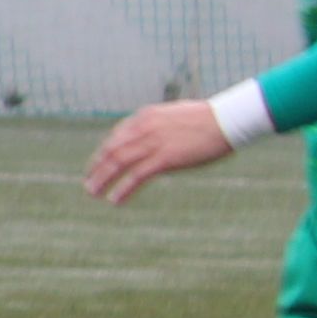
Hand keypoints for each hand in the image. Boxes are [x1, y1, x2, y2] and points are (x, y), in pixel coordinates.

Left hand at [88, 98, 236, 203]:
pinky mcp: (166, 158)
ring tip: (94, 193)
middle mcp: (144, 128)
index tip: (99, 165)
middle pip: (111, 150)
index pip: (116, 136)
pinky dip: (123, 189)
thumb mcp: (177, 116)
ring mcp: (153, 143)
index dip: (104, 153)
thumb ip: (161, 126)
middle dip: (96, 167)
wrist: (227, 119)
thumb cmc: (209, 118)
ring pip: (118, 163)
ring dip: (102, 180)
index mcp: (146, 116)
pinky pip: (137, 176)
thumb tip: (157, 138)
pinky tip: (115, 200)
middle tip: (89, 182)